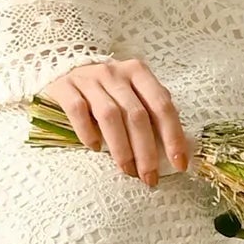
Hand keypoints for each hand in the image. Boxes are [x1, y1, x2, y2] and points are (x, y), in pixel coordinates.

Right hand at [41, 58, 191, 185]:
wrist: (65, 66)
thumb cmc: (107, 87)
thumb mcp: (132, 91)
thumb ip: (150, 110)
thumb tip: (174, 147)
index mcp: (138, 72)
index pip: (162, 105)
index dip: (173, 136)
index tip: (179, 163)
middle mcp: (115, 73)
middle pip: (136, 114)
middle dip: (146, 151)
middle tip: (149, 177)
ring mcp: (89, 79)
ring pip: (110, 115)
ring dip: (121, 148)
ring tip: (127, 170)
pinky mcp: (65, 87)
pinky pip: (78, 111)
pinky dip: (88, 132)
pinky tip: (95, 148)